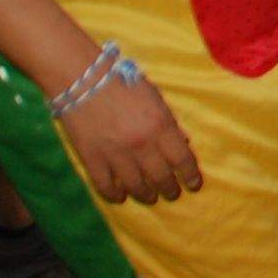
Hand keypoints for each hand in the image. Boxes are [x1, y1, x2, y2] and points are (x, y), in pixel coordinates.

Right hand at [59, 67, 201, 205]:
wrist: (84, 80)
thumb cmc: (125, 83)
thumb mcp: (156, 99)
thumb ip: (169, 123)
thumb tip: (182, 144)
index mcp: (162, 126)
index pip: (182, 159)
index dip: (190, 175)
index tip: (194, 185)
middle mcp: (141, 145)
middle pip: (160, 177)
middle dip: (169, 189)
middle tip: (172, 194)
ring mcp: (115, 155)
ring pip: (135, 186)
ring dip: (146, 195)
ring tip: (151, 197)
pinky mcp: (92, 160)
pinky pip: (105, 186)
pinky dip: (114, 194)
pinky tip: (120, 196)